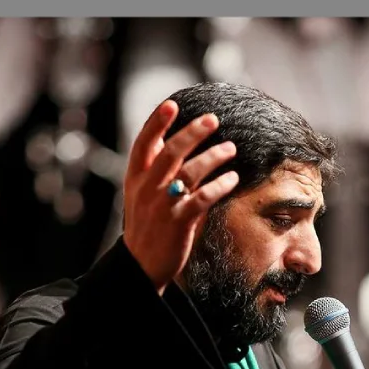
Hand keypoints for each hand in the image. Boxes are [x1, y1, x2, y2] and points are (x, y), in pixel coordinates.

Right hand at [122, 99, 239, 294]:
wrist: (142, 265)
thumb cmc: (148, 227)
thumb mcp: (144, 195)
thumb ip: (158, 171)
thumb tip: (176, 141)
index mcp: (136, 179)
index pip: (143, 143)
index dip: (156, 123)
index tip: (172, 104)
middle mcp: (147, 189)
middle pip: (170, 152)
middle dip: (192, 132)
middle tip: (212, 119)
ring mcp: (162, 206)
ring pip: (189, 173)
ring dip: (213, 157)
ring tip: (231, 149)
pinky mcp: (178, 223)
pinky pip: (202, 199)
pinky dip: (219, 186)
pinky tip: (233, 179)